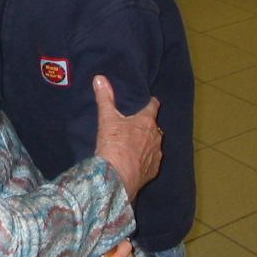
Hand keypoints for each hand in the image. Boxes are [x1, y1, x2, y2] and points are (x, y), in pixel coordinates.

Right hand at [92, 76, 162, 200]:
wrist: (116, 178)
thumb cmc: (113, 145)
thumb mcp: (107, 119)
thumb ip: (105, 98)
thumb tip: (99, 78)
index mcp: (146, 121)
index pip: (153, 106)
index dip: (150, 102)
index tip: (146, 101)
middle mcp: (156, 137)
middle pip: (154, 126)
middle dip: (146, 125)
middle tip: (133, 125)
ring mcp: (156, 155)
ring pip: (154, 144)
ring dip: (146, 143)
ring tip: (133, 145)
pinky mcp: (153, 171)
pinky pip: (152, 161)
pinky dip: (145, 159)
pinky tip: (135, 161)